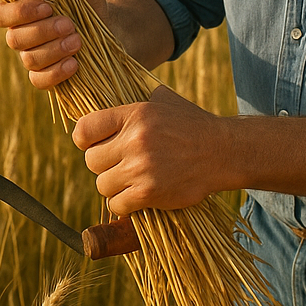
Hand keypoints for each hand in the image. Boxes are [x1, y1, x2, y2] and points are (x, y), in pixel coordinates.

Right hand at [0, 0, 107, 89]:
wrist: (106, 24)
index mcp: (20, 8)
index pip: (0, 14)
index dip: (19, 12)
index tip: (47, 7)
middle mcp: (20, 33)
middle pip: (14, 39)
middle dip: (42, 32)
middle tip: (69, 24)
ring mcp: (31, 56)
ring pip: (29, 60)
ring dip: (54, 50)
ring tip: (77, 40)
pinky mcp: (46, 74)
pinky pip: (39, 80)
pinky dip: (56, 73)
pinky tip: (74, 63)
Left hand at [72, 86, 232, 215]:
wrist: (222, 151)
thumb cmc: (190, 125)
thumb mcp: (162, 101)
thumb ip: (132, 106)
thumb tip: (101, 108)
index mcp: (134, 114)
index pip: (84, 129)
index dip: (85, 140)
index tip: (95, 145)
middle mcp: (135, 140)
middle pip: (91, 160)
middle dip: (103, 164)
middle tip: (119, 164)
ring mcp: (141, 168)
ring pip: (102, 185)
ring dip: (114, 186)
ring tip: (131, 180)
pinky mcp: (149, 193)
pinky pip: (116, 205)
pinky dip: (124, 203)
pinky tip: (137, 195)